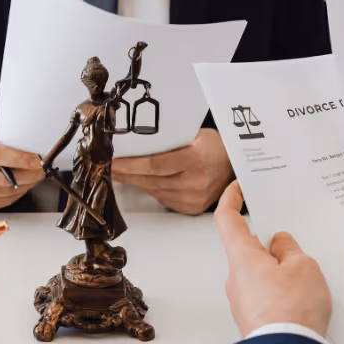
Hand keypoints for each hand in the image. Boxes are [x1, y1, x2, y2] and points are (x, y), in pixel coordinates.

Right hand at [0, 133, 43, 211]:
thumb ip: (7, 144)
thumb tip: (33, 155)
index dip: (20, 159)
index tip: (35, 161)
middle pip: (2, 177)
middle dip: (28, 175)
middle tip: (40, 171)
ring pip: (4, 191)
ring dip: (24, 185)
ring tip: (33, 178)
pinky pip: (0, 202)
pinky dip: (14, 195)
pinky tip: (20, 187)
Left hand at [112, 128, 233, 214]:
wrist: (235, 165)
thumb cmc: (214, 146)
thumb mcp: (193, 135)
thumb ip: (167, 141)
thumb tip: (134, 143)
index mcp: (196, 160)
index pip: (154, 164)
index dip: (129, 164)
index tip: (112, 161)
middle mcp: (196, 183)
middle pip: (150, 179)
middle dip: (126, 173)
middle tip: (109, 166)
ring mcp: (194, 198)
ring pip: (153, 190)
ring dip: (134, 181)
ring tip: (120, 172)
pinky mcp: (191, 208)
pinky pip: (162, 198)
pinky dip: (149, 188)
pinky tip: (140, 180)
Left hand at [214, 181, 331, 336]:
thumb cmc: (291, 312)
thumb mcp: (302, 267)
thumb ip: (290, 249)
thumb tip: (280, 244)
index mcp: (242, 256)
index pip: (227, 218)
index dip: (231, 198)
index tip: (238, 186)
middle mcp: (235, 276)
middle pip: (247, 247)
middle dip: (270, 242)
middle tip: (293, 241)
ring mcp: (242, 298)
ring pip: (258, 271)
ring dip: (278, 268)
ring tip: (305, 275)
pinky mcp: (252, 315)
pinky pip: (264, 292)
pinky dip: (280, 288)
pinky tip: (300, 295)